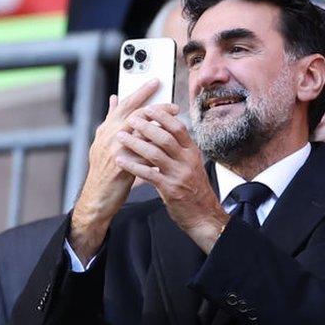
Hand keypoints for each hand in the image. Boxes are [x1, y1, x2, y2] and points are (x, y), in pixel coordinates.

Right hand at [69, 81, 158, 261]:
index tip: (156, 82)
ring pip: (140, 131)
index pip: (125, 104)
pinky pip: (144, 153)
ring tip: (175, 120)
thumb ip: (111, 120)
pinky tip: (171, 144)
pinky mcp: (123, 165)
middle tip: (173, 104)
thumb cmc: (105, 168)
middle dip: (156, 106)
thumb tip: (115, 98)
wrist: (98, 197)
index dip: (141, 92)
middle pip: (135, 114)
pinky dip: (157, 147)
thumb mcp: (103, 141)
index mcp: (107, 129)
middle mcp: (110, 136)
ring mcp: (115, 150)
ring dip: (160, 124)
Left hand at [115, 104, 229, 252]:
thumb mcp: (192, 165)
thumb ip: (179, 150)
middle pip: (166, 137)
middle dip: (146, 126)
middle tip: (131, 119)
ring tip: (121, 136)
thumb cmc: (195, 190)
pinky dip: (133, 166)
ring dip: (136, 143)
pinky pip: (149, 174)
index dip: (163, 116)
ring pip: (156, 154)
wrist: (204, 216)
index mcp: (193, 152)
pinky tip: (121, 161)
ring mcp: (179, 175)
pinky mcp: (171, 189)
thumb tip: (165, 132)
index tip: (148, 108)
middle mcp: (188, 161)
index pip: (179, 128)